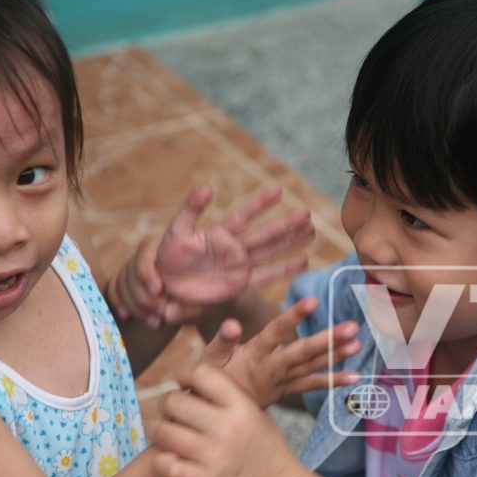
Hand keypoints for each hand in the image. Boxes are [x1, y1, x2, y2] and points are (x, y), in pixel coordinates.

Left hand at [107, 185, 314, 326]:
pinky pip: (265, 276)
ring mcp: (239, 266)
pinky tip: (303, 262)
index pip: (243, 215)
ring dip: (290, 242)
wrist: (164, 288)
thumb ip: (190, 209)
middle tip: (307, 213)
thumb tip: (206, 188)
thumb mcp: (176, 231)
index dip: (260, 203)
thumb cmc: (167, 257)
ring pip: (270, 252)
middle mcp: (233, 248)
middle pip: (264, 234)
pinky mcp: (239, 284)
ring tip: (311, 231)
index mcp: (219, 233)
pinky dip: (284, 270)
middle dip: (285, 224)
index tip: (278, 190)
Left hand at [152, 363, 306, 476]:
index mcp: (241, 405)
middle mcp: (227, 428)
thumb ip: (227, 395)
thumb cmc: (264, 448)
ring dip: (157, 430)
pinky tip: (169, 458)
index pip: (200, 373)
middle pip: (174, 401)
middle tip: (169, 410)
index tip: (181, 381)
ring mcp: (215, 456)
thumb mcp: (255, 412)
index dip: (184, 373)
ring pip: (163, 432)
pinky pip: (165, 464)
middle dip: (166, 403)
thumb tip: (193, 376)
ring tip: (162, 431)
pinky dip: (162, 460)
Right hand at [199, 297, 360, 407]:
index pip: (275, 332)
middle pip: (303, 352)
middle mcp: (272, 367)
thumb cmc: (210, 379)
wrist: (217, 414)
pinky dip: (334, 382)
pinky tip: (355, 377)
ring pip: (312, 367)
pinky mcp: (288, 389)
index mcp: (254, 354)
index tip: (313, 301)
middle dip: (328, 340)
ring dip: (336, 357)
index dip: (293, 317)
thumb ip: (222, 340)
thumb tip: (232, 323)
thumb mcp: (209, 359)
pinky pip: (313, 386)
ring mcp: (282, 380)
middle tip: (352, 327)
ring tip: (358, 345)